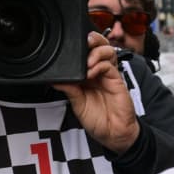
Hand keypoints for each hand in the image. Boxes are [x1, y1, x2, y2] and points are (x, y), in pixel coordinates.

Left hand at [55, 32, 139, 154]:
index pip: (86, 53)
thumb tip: (55, 79)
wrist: (113, 134)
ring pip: (108, 50)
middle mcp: (100, 73)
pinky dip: (100, 65)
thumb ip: (69, 89)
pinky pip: (110, 66)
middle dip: (92, 39)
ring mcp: (109, 76)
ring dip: (96, 51)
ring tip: (87, 62)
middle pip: (100, 46)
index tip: (69, 47)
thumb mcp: (77, 104)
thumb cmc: (98, 120)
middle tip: (83, 43)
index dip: (80, 46)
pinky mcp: (118, 81)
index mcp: (88, 76)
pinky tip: (91, 73)